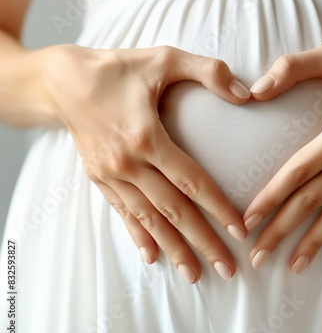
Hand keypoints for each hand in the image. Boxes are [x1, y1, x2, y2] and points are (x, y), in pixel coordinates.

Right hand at [43, 44, 250, 282]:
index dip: (218, 207)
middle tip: (227, 268)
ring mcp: (110, 174)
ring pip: (148, 219)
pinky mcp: (99, 178)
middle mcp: (128, 163)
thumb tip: (246, 94)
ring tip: (195, 274)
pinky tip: (151, 256)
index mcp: (147, 137)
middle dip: (202, 241)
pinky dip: (138, 235)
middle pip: (173, 210)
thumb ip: (208, 72)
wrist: (63, 80)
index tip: (240, 230)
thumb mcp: (164, 58)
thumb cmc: (118, 67)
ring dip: (173, 248)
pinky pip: (122, 213)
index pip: (192, 180)